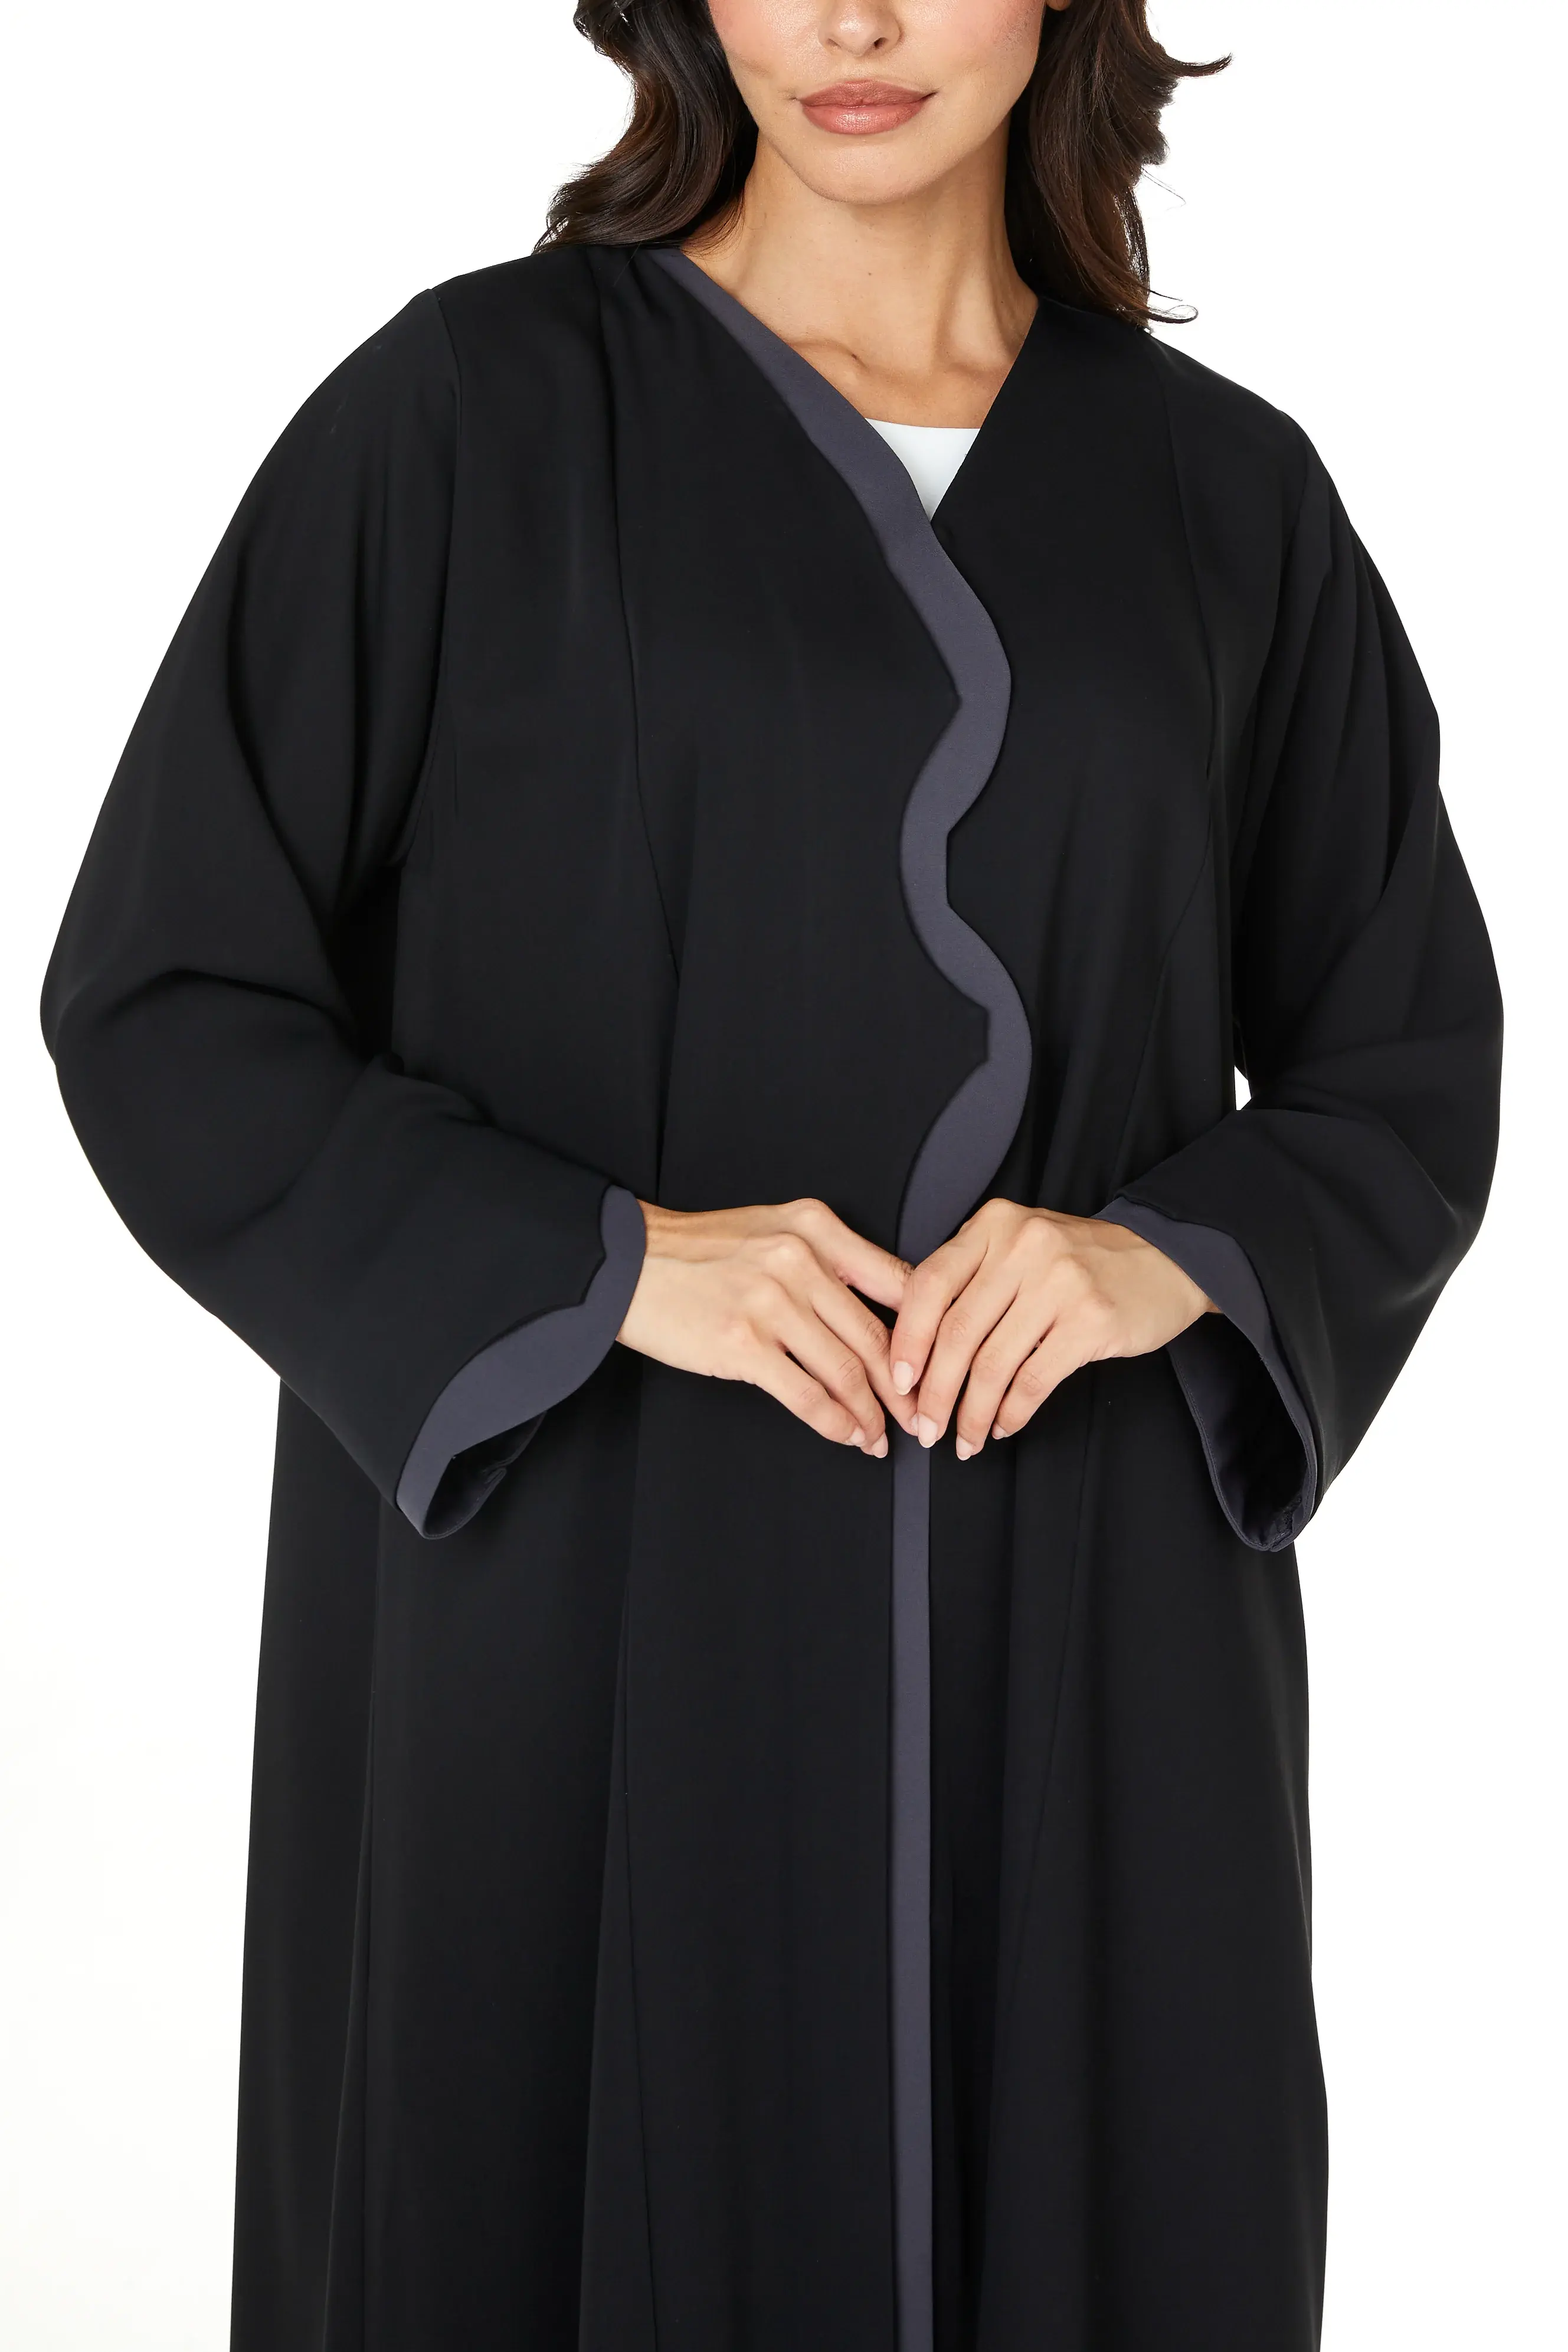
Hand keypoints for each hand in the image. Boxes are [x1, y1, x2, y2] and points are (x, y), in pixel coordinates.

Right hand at [616, 1196, 915, 1455]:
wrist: (628, 1262)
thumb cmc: (699, 1250)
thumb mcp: (773, 1228)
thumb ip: (828, 1258)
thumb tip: (881, 1307)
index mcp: (815, 1227)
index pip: (895, 1282)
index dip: (924, 1333)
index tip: (934, 1363)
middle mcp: (799, 1261)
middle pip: (876, 1336)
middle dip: (904, 1387)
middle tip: (917, 1414)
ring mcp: (771, 1303)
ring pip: (846, 1371)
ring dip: (871, 1414)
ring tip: (880, 1435)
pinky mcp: (743, 1344)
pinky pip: (807, 1395)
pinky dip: (835, 1423)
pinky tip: (847, 1435)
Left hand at [888, 1201, 1214, 1458]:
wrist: (1168, 1259)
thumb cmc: (1082, 1261)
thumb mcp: (1020, 1246)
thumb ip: (972, 1277)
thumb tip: (914, 1346)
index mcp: (994, 1225)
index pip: (929, 1285)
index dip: (907, 1340)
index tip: (898, 1380)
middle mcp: (1023, 1247)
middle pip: (956, 1331)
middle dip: (934, 1390)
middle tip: (925, 1426)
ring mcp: (1059, 1282)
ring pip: (993, 1363)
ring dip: (972, 1412)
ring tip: (964, 1439)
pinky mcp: (1091, 1320)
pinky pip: (1033, 1380)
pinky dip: (1012, 1412)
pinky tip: (1003, 1426)